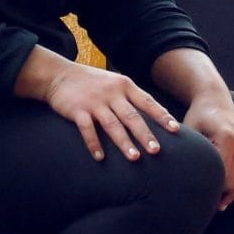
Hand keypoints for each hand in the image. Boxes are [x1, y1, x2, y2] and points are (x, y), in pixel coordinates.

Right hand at [41, 63, 180, 162]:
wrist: (58, 75)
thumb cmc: (92, 82)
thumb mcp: (115, 83)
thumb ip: (132, 98)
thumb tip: (157, 114)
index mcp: (124, 86)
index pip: (147, 102)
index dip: (162, 116)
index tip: (175, 129)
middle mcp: (112, 94)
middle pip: (132, 117)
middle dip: (145, 135)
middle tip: (156, 151)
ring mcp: (95, 102)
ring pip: (113, 125)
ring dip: (124, 142)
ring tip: (135, 158)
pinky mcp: (78, 110)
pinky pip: (87, 129)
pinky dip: (94, 144)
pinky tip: (100, 158)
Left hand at [184, 94, 233, 208]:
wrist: (216, 101)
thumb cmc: (197, 115)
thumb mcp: (189, 131)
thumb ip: (187, 153)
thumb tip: (173, 177)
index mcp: (227, 139)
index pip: (219, 173)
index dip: (208, 189)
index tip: (194, 202)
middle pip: (230, 181)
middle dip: (216, 196)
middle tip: (199, 211)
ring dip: (226, 196)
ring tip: (210, 209)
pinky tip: (222, 202)